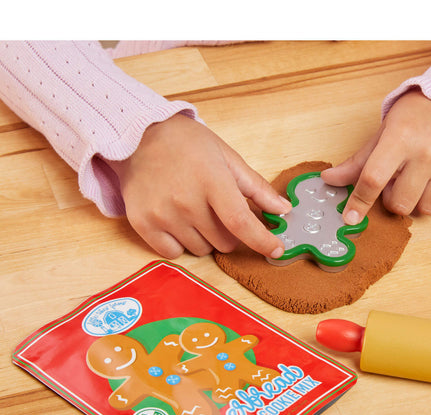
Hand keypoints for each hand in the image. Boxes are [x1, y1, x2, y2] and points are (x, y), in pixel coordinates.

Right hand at [108, 114, 290, 258]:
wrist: (137, 136)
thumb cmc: (186, 144)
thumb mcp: (226, 157)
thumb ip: (256, 186)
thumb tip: (283, 209)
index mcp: (211, 180)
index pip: (241, 222)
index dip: (262, 241)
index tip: (276, 250)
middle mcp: (186, 201)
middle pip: (225, 242)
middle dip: (230, 232)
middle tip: (217, 210)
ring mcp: (163, 215)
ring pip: (201, 249)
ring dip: (205, 237)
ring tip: (193, 210)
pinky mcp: (143, 224)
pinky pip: (175, 253)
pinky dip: (181, 243)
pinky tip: (177, 221)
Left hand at [321, 89, 430, 223]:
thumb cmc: (418, 116)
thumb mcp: (384, 132)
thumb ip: (358, 161)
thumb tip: (329, 179)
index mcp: (400, 138)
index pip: (373, 179)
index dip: (358, 202)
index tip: (350, 217)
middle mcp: (428, 151)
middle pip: (400, 204)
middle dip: (395, 198)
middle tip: (400, 181)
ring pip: (427, 209)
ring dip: (420, 200)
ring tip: (422, 179)